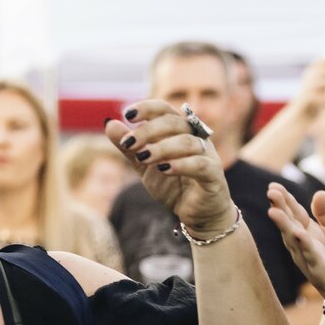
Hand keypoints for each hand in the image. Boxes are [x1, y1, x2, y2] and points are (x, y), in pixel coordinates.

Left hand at [106, 102, 234, 234]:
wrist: (199, 215)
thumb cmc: (175, 186)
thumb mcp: (145, 166)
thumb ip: (130, 147)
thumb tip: (109, 124)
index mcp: (180, 131)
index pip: (165, 110)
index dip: (147, 108)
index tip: (127, 115)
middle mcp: (197, 138)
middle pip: (174, 123)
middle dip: (148, 131)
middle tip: (129, 144)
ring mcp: (208, 155)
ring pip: (187, 142)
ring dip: (162, 148)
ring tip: (143, 157)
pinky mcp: (215, 175)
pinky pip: (200, 164)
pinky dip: (181, 165)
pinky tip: (164, 169)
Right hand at [265, 184, 324, 320]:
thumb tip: (318, 193)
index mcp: (310, 234)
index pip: (295, 214)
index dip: (285, 201)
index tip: (273, 187)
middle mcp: (306, 248)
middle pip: (291, 226)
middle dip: (281, 210)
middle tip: (271, 192)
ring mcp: (313, 262)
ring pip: (296, 243)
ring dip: (286, 227)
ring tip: (274, 211)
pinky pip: (314, 260)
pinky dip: (307, 247)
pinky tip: (300, 235)